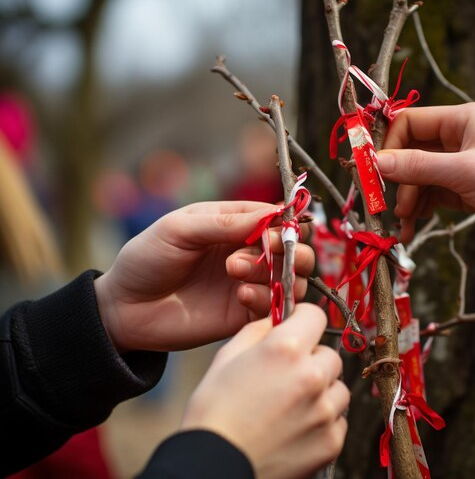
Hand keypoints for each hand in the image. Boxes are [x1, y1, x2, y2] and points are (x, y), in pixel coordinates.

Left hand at [94, 201, 314, 352]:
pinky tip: (242, 297)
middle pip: (296, 250)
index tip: (274, 231)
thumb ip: (225, 222)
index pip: (280, 218)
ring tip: (236, 274)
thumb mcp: (180, 229)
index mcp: (236, 224)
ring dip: (275, 273)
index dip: (286, 223)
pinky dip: (268, 300)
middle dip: (290, 250)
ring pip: (293, 279)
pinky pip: (277, 308)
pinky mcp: (246, 315)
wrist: (124, 309)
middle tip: (265, 251)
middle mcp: (250, 253)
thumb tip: (274, 214)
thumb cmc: (147, 259)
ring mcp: (250, 284)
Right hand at [181, 304, 348, 478]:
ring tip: (290, 406)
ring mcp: (325, 410)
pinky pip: (338, 419)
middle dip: (311, 360)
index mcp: (286, 349)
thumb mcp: (227, 358)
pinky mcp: (332, 440)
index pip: (316, 316)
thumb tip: (278, 319)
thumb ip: (258, 330)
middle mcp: (312, 375)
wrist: (214, 467)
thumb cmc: (213, 413)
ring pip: (338, 387)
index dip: (304, 320)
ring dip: (321, 391)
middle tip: (286, 377)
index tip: (298, 329)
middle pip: (329, 354)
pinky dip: (322, 421)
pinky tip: (295, 427)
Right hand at [377, 103, 474, 252]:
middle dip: (397, 180)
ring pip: (417, 177)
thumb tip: (373, 162)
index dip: (387, 146)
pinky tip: (413, 227)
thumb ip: (417, 167)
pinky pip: (429, 195)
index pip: (408, 123)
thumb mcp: (463, 173)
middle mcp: (458, 138)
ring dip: (406, 200)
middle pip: (409, 153)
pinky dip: (419, 209)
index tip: (372, 173)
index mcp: (460, 120)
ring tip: (405, 224)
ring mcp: (460, 165)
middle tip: (389, 206)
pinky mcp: (463, 189)